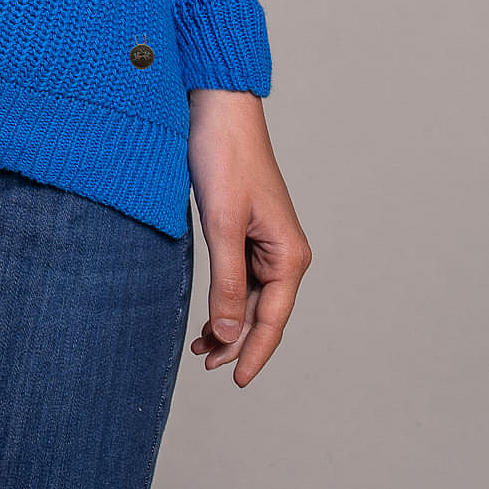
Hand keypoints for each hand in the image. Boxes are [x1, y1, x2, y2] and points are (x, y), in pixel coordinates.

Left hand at [186, 89, 310, 387]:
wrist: (217, 106)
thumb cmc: (224, 157)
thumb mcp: (222, 225)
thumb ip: (227, 284)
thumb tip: (229, 337)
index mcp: (289, 254)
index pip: (272, 320)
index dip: (253, 354)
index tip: (235, 382)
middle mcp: (284, 251)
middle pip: (264, 312)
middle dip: (237, 341)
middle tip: (204, 364)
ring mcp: (266, 239)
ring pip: (251, 296)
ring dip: (228, 322)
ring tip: (199, 346)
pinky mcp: (247, 227)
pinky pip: (240, 275)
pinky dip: (224, 297)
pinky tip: (208, 312)